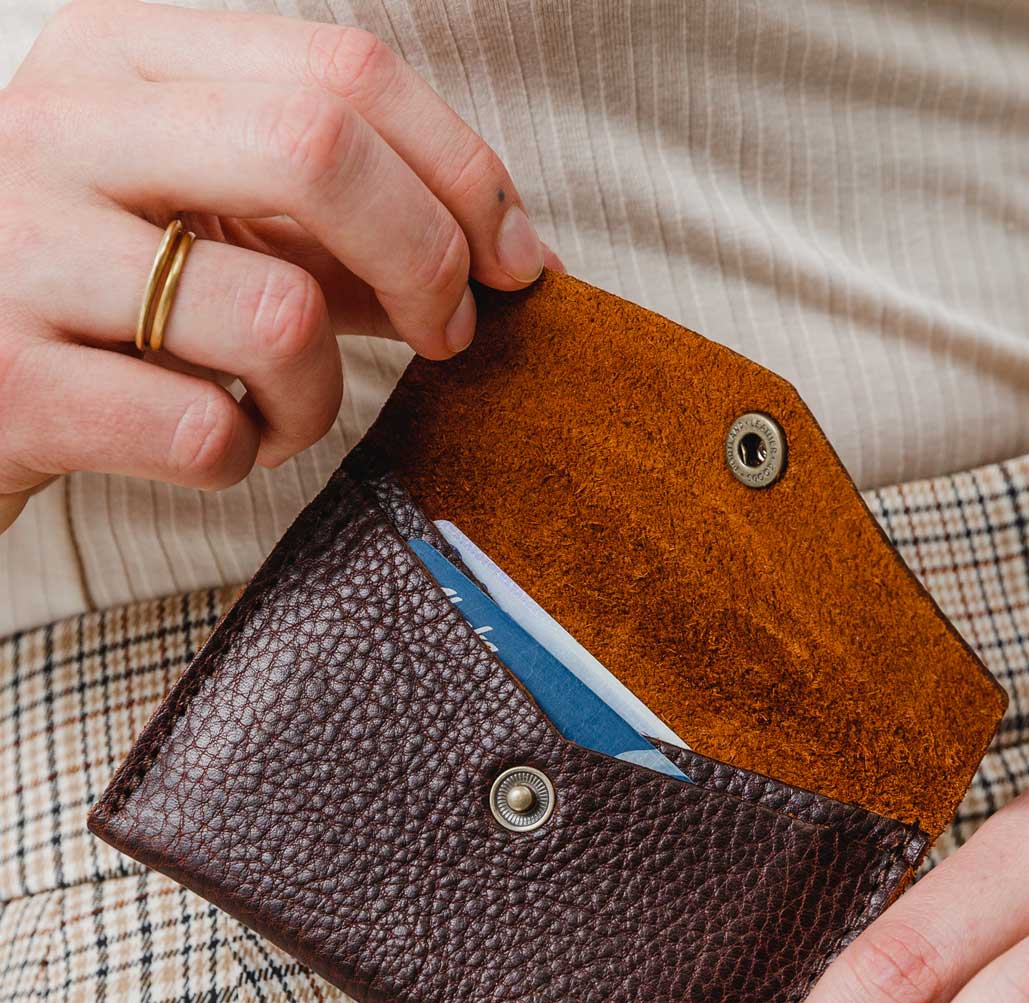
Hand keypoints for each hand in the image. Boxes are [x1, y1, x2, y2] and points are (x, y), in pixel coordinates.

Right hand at [0, 0, 562, 531]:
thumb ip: (348, 225)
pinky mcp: (9, 384)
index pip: (345, 69)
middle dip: (426, 258)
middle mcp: (61, 126)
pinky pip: (207, 434)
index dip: (465, 173)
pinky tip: (212, 442)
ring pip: (278, 314)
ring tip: (282, 408)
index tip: (517, 262)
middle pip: (316, 148)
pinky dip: (247, 457)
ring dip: (322, 394)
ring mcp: (19, 251)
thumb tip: (516, 258)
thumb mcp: (214, 224)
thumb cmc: (104, 298)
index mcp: (125, 57)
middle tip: (447, 335)